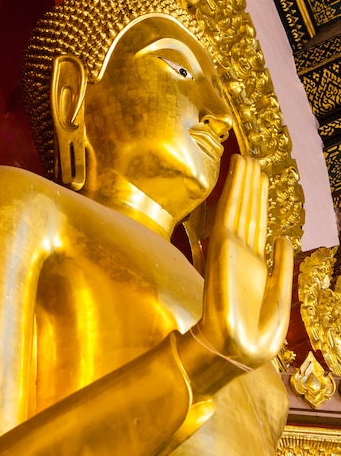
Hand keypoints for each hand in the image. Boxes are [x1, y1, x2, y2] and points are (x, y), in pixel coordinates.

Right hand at [196, 154, 292, 367]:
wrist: (236, 349)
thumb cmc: (257, 333)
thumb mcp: (281, 298)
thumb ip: (282, 266)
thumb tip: (285, 237)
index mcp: (256, 264)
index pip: (259, 224)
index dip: (260, 200)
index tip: (261, 177)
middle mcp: (243, 251)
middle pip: (249, 210)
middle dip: (251, 185)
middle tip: (253, 158)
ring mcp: (231, 247)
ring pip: (240, 206)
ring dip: (243, 182)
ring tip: (247, 159)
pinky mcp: (222, 248)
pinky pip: (229, 213)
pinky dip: (233, 192)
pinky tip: (238, 175)